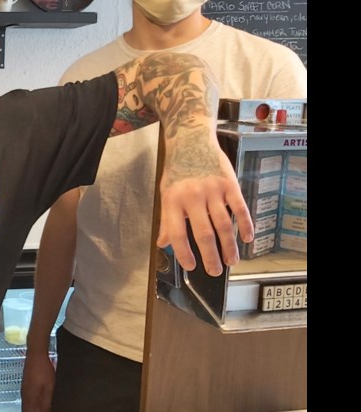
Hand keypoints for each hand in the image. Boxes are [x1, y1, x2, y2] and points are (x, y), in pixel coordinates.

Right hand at [21, 346, 55, 411]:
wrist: (36, 354)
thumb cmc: (44, 371)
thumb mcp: (48, 389)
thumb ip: (45, 404)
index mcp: (29, 398)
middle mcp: (24, 395)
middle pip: (27, 411)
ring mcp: (24, 389)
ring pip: (29, 404)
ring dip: (37, 408)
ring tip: (49, 404)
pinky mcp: (26, 384)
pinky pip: (29, 397)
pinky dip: (36, 400)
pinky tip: (44, 395)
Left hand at [158, 148, 253, 275]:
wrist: (191, 140)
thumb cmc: (177, 170)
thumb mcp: (166, 193)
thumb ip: (166, 220)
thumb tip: (162, 244)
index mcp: (173, 201)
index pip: (177, 234)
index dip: (184, 253)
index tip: (191, 266)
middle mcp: (192, 197)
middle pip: (204, 234)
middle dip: (210, 256)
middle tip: (215, 271)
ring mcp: (212, 190)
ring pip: (223, 225)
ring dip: (229, 246)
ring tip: (231, 261)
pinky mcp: (229, 184)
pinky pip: (239, 208)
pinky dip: (245, 225)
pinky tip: (247, 238)